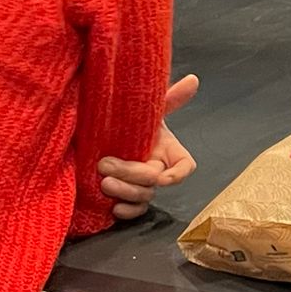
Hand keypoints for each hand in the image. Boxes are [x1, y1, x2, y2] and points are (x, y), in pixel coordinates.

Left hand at [99, 74, 199, 221]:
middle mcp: (156, 168)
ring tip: (103, 182)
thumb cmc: (126, 118)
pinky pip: (133, 211)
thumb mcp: (146, 106)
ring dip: (125, 192)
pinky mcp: (125, 196)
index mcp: (166, 149)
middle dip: (132, 175)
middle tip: (104, 165)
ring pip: (144, 196)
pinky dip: (126, 212)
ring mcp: (141, 184)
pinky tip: (111, 208)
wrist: (96, 130)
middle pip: (155, 181)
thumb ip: (169, 98)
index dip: (177, 175)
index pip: (184, 167)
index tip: (160, 176)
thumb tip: (193, 79)